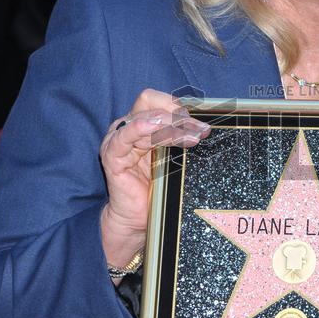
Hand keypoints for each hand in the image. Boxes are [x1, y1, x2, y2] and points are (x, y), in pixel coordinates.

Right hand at [99, 90, 210, 269]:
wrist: (139, 218)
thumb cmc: (157, 187)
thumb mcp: (175, 157)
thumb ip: (182, 138)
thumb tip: (206, 125)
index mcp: (143, 123)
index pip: (158, 100)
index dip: (179, 105)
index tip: (201, 120)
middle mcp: (128, 127)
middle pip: (151, 103)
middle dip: (179, 114)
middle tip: (200, 130)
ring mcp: (118, 139)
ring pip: (145, 118)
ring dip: (172, 126)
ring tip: (192, 138)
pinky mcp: (112, 156)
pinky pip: (124, 136)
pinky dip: (141, 128)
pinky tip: (155, 127)